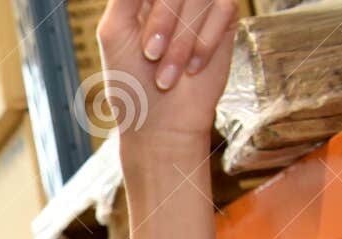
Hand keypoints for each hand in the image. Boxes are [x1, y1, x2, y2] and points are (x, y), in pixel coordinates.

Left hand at [98, 0, 238, 145]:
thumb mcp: (115, 32)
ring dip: (182, 42)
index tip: (147, 36)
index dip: (158, 8)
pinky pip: (223, 10)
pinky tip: (191, 70)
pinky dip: (203, 45)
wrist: (160, 123)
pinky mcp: (225, 19)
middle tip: (151, 56)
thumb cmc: (130, 83)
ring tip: (168, 75)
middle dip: (163, 22)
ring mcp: (201, 4)